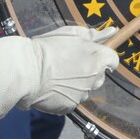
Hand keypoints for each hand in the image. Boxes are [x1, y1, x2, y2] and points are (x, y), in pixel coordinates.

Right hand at [0, 26, 119, 136]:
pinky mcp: (70, 107)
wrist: (26, 70)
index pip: (113, 60)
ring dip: (78, 83)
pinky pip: (72, 100)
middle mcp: (93, 79)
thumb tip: (112, 32)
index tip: (93, 55)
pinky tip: (53, 87)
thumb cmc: (48, 48)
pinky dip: (65, 95)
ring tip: (59, 75)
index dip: (104, 57)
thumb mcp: (71, 34)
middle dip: (90, 70)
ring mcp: (82, 95)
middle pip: (100, 76)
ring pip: (85, 89)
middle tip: (70, 63)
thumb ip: (94, 35)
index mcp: (97, 59)